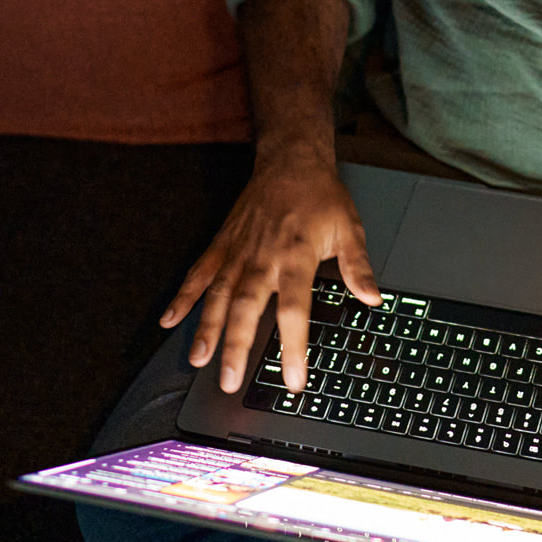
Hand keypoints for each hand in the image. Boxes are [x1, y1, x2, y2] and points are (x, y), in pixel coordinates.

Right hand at [159, 146, 380, 393]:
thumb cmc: (321, 195)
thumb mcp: (350, 228)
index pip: (294, 310)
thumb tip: (372, 298)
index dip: (293, 347)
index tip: (294, 378)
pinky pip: (199, 273)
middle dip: (237, 347)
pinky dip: (183, 296)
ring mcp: (238, 251)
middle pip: (247, 308)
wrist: (291, 160)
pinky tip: (169, 321)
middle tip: (229, 382)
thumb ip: (358, 267)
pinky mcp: (222, 244)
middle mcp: (263, 258)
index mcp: (297, 257)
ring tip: (199, 361)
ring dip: (206, 329)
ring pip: (218, 296)